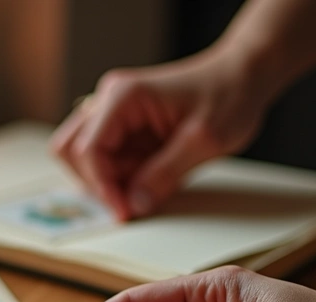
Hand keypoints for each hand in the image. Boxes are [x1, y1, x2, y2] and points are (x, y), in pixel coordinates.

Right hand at [52, 49, 270, 220]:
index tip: (125, 210)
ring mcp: (114, 115)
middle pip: (72, 151)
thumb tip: (135, 204)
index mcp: (123, 97)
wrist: (243, 77)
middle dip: (96, 183)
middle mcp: (109, 102)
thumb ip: (166, 173)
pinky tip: (150, 181)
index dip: (102, 186)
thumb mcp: (204, 140)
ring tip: (143, 191)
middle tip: (129, 204)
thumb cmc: (229, 95)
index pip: (88, 149)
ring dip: (107, 182)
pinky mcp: (124, 129)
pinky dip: (121, 179)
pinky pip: (107, 160)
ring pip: (84, 159)